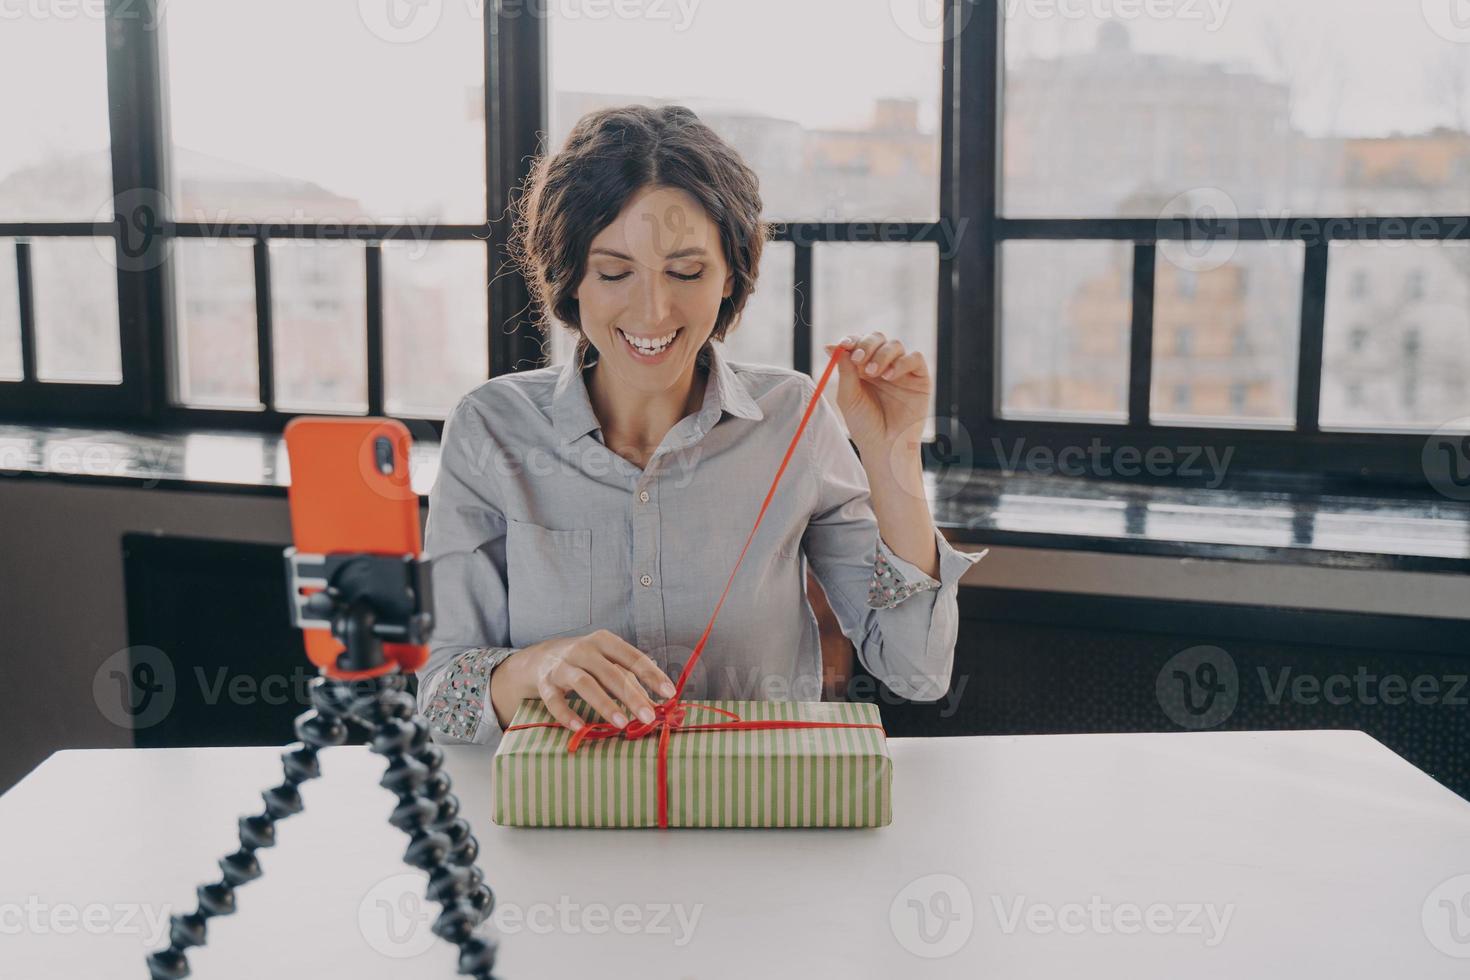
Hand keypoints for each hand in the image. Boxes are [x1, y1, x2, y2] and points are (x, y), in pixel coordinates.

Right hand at [489, 629, 676, 731]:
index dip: (652, 675)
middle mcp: (583, 649)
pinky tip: (580, 728)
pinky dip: (567, 715)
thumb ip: (631, 680)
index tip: (669, 693)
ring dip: (604, 704)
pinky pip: (555, 701)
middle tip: (648, 717)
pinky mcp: (545, 683)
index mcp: (604, 641)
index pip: (632, 657)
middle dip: (631, 695)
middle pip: (611, 672)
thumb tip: (656, 705)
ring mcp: (562, 665)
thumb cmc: (586, 662)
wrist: (541, 658)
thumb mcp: (608, 663)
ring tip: (621, 723)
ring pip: (585, 684)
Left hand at [821, 331, 931, 453]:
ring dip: (882, 355)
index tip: (844, 345)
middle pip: (877, 339)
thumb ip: (844, 370)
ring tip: (874, 374)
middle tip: (859, 359)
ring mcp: (902, 371)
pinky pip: (915, 358)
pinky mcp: (920, 378)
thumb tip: (833, 346)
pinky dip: (901, 362)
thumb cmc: (865, 426)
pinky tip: (890, 376)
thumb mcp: (848, 397)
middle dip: (867, 344)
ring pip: (895, 345)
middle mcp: (883, 366)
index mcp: (863, 369)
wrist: (886, 447)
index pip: (859, 344)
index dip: (852, 340)